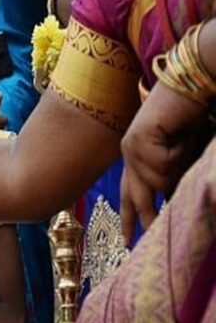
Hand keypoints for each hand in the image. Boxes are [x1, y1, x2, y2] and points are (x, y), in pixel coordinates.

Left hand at [119, 82, 206, 243]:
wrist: (194, 81)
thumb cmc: (194, 114)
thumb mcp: (186, 153)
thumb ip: (176, 176)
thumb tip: (171, 204)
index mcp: (137, 157)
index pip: (128, 194)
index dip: (130, 218)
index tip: (127, 242)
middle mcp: (129, 154)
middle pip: (135, 196)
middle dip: (146, 219)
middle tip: (145, 240)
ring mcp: (131, 147)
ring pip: (158, 181)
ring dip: (182, 164)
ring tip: (186, 140)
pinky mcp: (138, 140)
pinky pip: (164, 166)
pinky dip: (180, 153)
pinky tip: (180, 133)